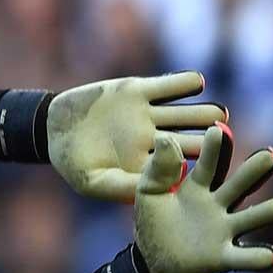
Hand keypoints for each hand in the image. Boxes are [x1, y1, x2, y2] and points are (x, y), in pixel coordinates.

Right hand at [48, 71, 226, 201]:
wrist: (51, 129)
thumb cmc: (73, 163)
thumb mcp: (93, 182)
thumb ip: (123, 187)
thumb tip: (160, 189)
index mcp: (152, 164)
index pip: (187, 166)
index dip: (204, 166)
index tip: (215, 164)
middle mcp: (158, 139)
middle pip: (198, 138)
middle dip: (213, 138)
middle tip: (221, 136)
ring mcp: (151, 114)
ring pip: (192, 113)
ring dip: (206, 112)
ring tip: (214, 114)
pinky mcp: (140, 90)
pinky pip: (172, 85)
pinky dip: (187, 83)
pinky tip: (195, 84)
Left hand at [133, 125, 272, 272]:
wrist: (152, 261)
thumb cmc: (154, 220)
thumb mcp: (149, 191)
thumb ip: (158, 168)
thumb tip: (163, 137)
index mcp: (199, 186)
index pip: (211, 164)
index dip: (216, 148)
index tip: (219, 130)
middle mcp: (219, 205)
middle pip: (241, 185)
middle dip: (255, 171)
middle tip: (269, 155)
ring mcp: (225, 230)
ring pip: (253, 218)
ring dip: (270, 211)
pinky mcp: (224, 257)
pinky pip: (246, 257)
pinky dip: (259, 257)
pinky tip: (271, 256)